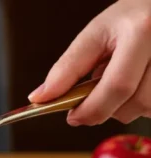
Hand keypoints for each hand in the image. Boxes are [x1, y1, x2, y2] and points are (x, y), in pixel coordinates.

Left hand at [28, 0, 150, 125]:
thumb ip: (67, 68)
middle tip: (94, 100)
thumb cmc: (129, 19)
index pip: (118, 85)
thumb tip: (40, 98)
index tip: (73, 116)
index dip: (92, 109)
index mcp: (142, 31)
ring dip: (128, 108)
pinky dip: (143, 105)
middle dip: (109, 110)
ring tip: (121, 84)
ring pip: (150, 109)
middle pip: (137, 103)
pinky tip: (137, 86)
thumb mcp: (95, 34)